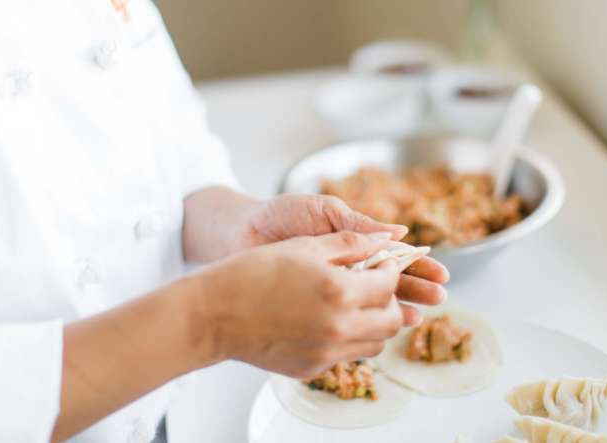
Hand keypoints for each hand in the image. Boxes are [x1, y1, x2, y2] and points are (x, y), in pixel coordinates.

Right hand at [196, 231, 407, 377]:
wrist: (214, 314)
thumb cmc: (253, 271)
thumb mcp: (304, 245)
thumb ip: (349, 242)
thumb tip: (386, 239)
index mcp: (340, 291)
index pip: (388, 283)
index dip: (390, 269)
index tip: (383, 263)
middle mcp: (339, 327)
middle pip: (392, 320)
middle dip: (392, 300)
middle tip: (376, 285)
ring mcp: (326, 352)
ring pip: (375, 343)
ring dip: (375, 322)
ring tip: (356, 303)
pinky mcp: (312, 368)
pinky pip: (346, 355)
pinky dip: (349, 338)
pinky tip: (329, 319)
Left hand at [241, 194, 449, 319]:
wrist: (238, 233)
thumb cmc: (280, 215)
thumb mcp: (322, 212)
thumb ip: (357, 224)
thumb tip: (399, 231)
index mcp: (354, 242)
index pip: (394, 256)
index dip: (418, 265)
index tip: (440, 275)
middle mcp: (347, 268)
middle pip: (390, 282)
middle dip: (415, 290)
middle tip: (438, 300)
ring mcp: (331, 289)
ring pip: (370, 303)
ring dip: (395, 310)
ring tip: (416, 318)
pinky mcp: (312, 307)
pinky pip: (342, 318)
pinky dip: (361, 326)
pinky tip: (378, 334)